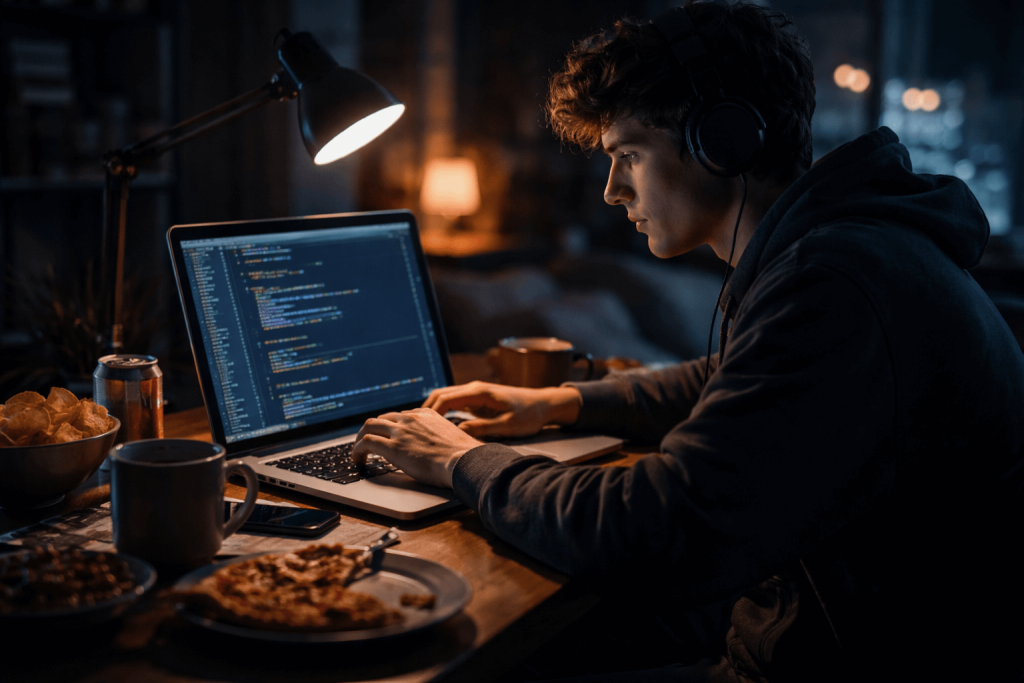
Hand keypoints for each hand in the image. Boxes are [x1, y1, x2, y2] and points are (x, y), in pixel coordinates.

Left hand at [352, 408, 482, 487]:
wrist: (463, 460)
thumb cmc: (463, 456)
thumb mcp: (452, 438)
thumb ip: (440, 437)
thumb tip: (441, 449)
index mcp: (426, 415)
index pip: (400, 416)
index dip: (390, 427)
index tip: (387, 436)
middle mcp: (411, 419)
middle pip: (382, 418)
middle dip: (372, 430)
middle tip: (367, 443)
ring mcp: (401, 431)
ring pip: (369, 426)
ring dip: (360, 438)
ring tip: (358, 452)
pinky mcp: (393, 447)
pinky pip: (366, 443)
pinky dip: (357, 451)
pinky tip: (358, 460)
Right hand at [422, 381, 582, 437]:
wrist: (545, 404)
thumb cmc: (529, 415)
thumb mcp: (507, 425)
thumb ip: (482, 428)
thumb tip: (458, 434)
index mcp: (480, 392)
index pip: (446, 398)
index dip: (430, 413)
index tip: (419, 427)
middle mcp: (475, 388)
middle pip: (440, 395)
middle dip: (424, 410)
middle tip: (412, 427)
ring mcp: (476, 392)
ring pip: (445, 397)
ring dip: (432, 410)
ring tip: (419, 427)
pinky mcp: (478, 399)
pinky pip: (454, 402)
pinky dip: (442, 411)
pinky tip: (437, 425)